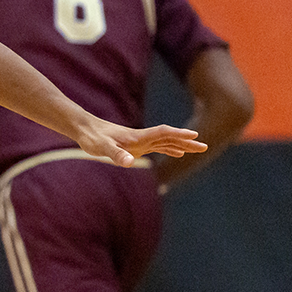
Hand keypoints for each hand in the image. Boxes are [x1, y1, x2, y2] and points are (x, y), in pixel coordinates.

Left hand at [75, 121, 205, 167]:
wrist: (85, 129)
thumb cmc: (92, 137)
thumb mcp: (102, 147)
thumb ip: (116, 154)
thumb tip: (130, 163)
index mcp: (138, 137)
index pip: (163, 133)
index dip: (178, 134)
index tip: (194, 135)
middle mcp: (142, 138)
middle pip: (170, 137)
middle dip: (187, 141)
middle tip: (205, 146)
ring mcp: (141, 141)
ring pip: (166, 142)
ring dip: (182, 145)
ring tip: (198, 149)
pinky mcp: (137, 145)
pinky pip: (158, 146)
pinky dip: (170, 149)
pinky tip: (178, 153)